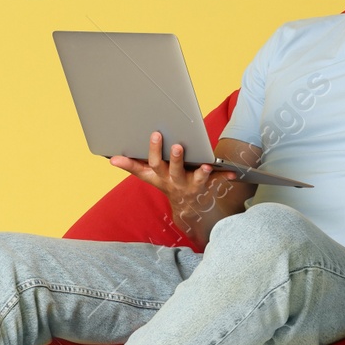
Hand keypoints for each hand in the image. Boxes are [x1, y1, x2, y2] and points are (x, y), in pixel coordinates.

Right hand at [109, 131, 239, 216]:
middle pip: (172, 170)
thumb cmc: (166, 183)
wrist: (187, 207)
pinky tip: (233, 173)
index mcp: (158, 177)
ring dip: (200, 172)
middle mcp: (173, 182)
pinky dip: (225, 177)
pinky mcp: (206, 185)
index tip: (152, 137)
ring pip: (195, 178)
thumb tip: (111, 159)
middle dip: (175, 158)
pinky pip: (217, 181)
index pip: (148, 167)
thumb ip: (131, 166)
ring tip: (205, 165)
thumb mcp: (148, 176)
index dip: (147, 155)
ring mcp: (190, 185)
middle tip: (177, 146)